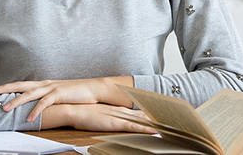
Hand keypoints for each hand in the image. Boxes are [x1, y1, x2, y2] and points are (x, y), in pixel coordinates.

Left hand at [0, 77, 132, 120]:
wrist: (93, 88)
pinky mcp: (59, 94)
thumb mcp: (57, 95)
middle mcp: (44, 84)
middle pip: (20, 85)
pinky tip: (28, 118)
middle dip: (3, 89)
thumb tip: (34, 105)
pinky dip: (35, 110)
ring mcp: (51, 88)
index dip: (6, 87)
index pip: (20, 85)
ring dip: (15, 101)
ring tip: (4, 109)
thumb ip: (45, 98)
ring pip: (29, 94)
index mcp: (43, 84)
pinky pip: (44, 103)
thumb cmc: (75, 93)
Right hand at [42, 103, 156, 132]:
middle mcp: (120, 111)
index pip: (136, 112)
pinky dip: (145, 129)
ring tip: (167, 126)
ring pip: (141, 120)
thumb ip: (104, 118)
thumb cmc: (82, 114)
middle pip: (142, 114)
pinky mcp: (115, 123)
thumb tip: (106, 121)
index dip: (147, 114)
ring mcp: (119, 117)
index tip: (158, 116)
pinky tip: (154, 131)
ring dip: (153, 123)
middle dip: (155, 118)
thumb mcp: (96, 115)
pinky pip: (134, 127)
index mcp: (116, 110)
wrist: (74, 110)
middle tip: (169, 120)